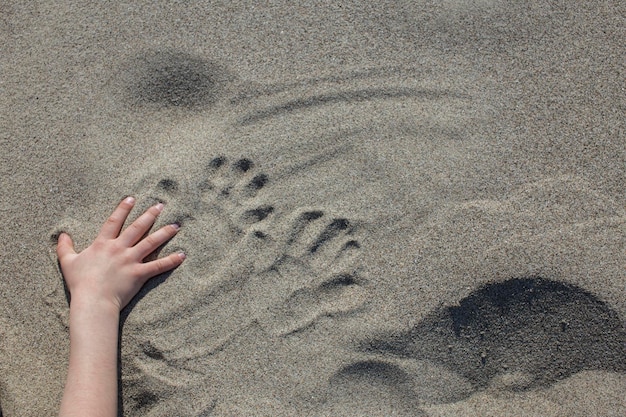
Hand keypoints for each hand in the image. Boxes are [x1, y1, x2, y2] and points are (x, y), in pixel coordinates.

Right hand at [56, 196, 185, 311]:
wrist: (92, 300)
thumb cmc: (80, 283)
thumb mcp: (68, 262)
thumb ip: (65, 247)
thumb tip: (61, 235)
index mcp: (103, 244)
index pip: (114, 221)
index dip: (123, 209)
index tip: (132, 198)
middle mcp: (119, 248)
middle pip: (137, 227)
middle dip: (150, 215)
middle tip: (161, 205)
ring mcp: (130, 260)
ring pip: (151, 242)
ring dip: (165, 233)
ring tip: (176, 225)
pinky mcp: (139, 273)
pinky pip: (158, 265)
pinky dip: (171, 260)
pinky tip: (182, 254)